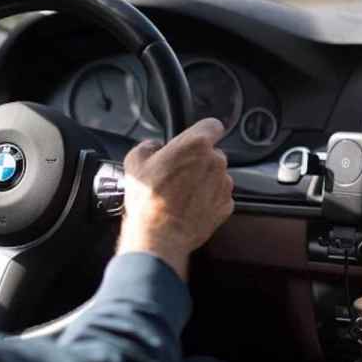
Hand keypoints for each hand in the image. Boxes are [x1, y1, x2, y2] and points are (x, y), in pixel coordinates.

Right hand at [118, 118, 233, 279]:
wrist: (159, 236)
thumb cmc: (147, 199)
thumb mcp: (135, 162)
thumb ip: (148, 145)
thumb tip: (154, 146)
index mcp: (196, 144)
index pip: (212, 125)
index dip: (202, 131)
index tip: (195, 140)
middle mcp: (216, 161)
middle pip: (212, 153)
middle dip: (199, 160)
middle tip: (178, 173)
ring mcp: (223, 185)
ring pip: (217, 175)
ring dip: (204, 180)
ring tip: (182, 193)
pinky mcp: (226, 205)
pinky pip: (219, 195)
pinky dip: (208, 199)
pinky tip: (190, 206)